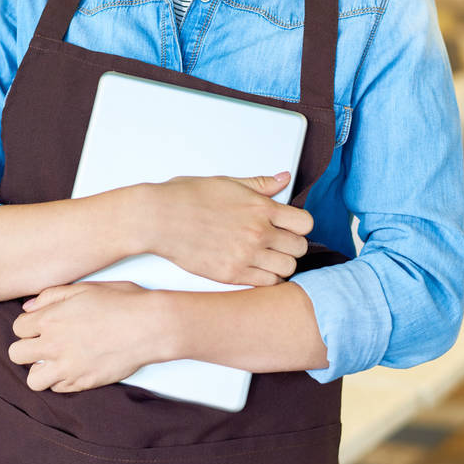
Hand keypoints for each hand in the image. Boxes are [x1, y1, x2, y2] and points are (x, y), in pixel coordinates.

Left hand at [8, 281, 165, 392]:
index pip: (17, 328)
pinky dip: (62, 380)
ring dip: (40, 370)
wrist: (149, 326)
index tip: (41, 325)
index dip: (29, 325)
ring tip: (56, 360)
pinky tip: (75, 367)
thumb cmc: (121, 301)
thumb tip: (29, 307)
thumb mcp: (85, 288)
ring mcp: (67, 367)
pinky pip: (58, 389)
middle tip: (45, 343)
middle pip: (17, 354)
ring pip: (32, 380)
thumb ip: (52, 295)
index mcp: (51, 318)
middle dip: (28, 348)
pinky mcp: (83, 383)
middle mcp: (53, 345)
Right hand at [144, 173, 312, 286]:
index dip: (300, 225)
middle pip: (300, 248)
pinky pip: (267, 283)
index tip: (290, 226)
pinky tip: (255, 269)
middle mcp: (258, 233)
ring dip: (281, 263)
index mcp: (260, 207)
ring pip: (287, 268)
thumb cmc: (186, 197)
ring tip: (267, 257)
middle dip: (292, 244)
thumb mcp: (227, 183)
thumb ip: (260, 184)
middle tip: (278, 242)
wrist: (159, 218)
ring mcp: (246, 256)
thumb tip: (283, 179)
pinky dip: (266, 278)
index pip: (304, 223)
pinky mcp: (232, 275)